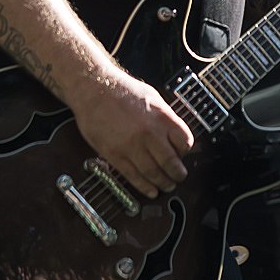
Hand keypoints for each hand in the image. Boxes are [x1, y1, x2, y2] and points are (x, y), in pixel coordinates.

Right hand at [70, 66, 192, 198]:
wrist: (93, 89)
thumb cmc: (121, 89)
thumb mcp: (152, 96)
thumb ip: (165, 116)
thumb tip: (174, 132)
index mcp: (161, 117)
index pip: (184, 141)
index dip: (185, 151)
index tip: (184, 155)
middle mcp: (149, 133)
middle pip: (171, 162)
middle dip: (178, 173)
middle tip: (179, 177)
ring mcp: (132, 146)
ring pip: (153, 173)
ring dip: (163, 182)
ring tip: (168, 185)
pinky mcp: (115, 155)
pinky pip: (133, 176)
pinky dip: (144, 186)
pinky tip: (151, 190)